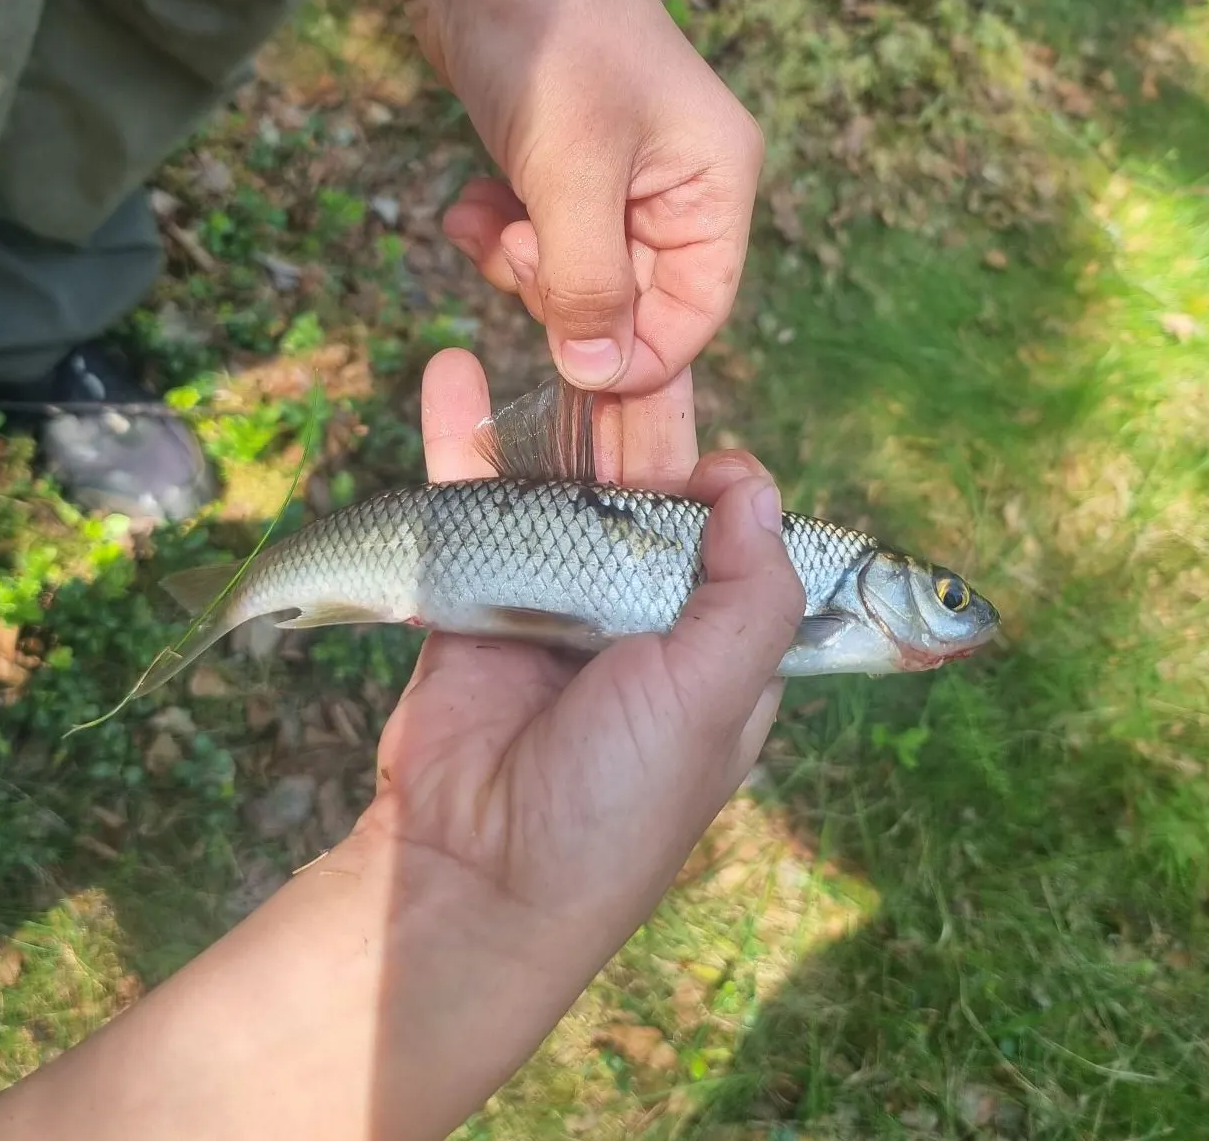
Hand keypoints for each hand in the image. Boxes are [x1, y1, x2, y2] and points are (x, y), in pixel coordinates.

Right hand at [354, 348, 804, 1134]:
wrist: (471, 871)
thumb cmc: (616, 799)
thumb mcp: (714, 699)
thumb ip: (751, 590)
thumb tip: (757, 481)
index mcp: (719, 645)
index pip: (746, 543)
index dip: (736, 492)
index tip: (715, 459)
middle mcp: (644, 614)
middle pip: (651, 494)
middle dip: (642, 427)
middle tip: (630, 351)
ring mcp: (557, 597)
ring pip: (564, 483)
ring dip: (556, 415)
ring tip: (554, 336)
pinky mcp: (478, 591)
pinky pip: (470, 500)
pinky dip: (459, 438)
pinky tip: (452, 371)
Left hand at [418, 0, 763, 396]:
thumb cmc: (542, 38)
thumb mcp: (570, 172)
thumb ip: (588, 282)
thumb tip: (601, 376)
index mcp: (715, 182)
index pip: (696, 311)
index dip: (633, 352)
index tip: (565, 363)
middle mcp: (680, 186)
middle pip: (632, 299)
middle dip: (561, 291)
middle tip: (517, 247)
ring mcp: (620, 176)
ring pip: (577, 275)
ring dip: (521, 264)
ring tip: (484, 215)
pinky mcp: (565, 167)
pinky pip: (542, 238)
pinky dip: (501, 233)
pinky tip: (469, 200)